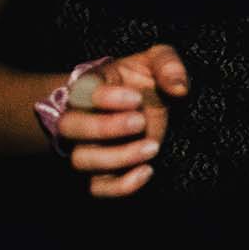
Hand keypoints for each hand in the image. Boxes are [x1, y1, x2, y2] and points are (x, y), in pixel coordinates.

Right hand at [57, 43, 188, 197]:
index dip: (104, 97)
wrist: (140, 105)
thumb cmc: (144, 80)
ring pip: (82, 160)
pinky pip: (98, 188)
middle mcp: (81, 118)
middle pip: (70, 128)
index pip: (81, 92)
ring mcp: (88, 147)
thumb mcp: (157, 61)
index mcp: (90, 88)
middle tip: (140, 121)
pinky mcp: (102, 172)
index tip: (136, 98)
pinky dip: (120, 186)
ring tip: (152, 147)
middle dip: (105, 127)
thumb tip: (178, 88)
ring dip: (117, 157)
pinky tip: (147, 171)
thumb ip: (167, 64)